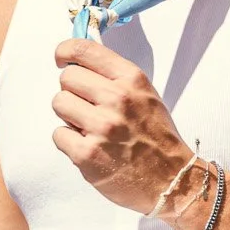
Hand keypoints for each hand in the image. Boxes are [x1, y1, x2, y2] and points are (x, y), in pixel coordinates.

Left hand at [52, 38, 192, 213]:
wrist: (171, 179)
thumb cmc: (155, 136)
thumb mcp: (144, 95)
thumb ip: (115, 77)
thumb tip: (78, 61)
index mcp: (131, 79)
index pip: (84, 50)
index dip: (65, 51)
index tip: (62, 58)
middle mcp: (117, 99)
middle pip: (66, 78)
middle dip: (72, 91)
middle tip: (87, 107)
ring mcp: (101, 127)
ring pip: (59, 103)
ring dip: (69, 116)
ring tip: (89, 128)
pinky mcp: (87, 154)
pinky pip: (58, 134)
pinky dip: (69, 141)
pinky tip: (89, 147)